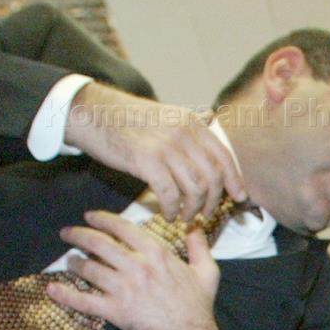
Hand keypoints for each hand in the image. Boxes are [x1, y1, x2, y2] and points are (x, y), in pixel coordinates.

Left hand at [49, 210, 219, 329]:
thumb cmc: (198, 306)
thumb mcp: (207, 273)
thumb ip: (199, 247)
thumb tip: (194, 227)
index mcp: (156, 254)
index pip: (122, 228)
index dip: (102, 219)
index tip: (90, 216)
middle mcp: (137, 267)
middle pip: (98, 244)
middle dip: (78, 235)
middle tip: (67, 233)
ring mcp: (124, 289)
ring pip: (89, 269)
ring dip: (74, 262)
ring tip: (69, 260)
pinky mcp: (116, 311)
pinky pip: (85, 301)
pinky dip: (65, 295)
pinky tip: (52, 289)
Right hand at [64, 83, 245, 219]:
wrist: (91, 113)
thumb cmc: (128, 120)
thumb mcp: (166, 116)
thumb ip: (189, 127)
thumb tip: (211, 130)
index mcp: (191, 123)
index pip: (224, 156)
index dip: (234, 180)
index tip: (238, 197)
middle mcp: (183, 133)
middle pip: (213, 177)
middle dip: (213, 202)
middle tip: (205, 214)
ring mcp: (165, 146)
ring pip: (195, 189)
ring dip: (193, 210)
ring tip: (186, 216)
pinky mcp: (147, 161)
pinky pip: (170, 195)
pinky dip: (173, 209)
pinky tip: (169, 214)